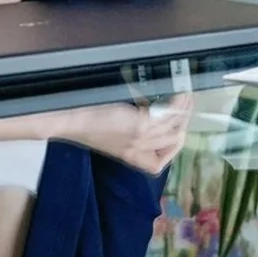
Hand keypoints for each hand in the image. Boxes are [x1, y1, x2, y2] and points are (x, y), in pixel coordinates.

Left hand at [64, 95, 192, 173]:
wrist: (71, 119)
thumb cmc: (86, 120)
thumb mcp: (109, 133)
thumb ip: (127, 130)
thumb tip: (145, 111)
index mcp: (130, 157)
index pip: (158, 164)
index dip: (171, 151)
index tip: (174, 133)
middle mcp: (138, 150)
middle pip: (173, 142)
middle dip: (184, 122)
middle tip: (186, 103)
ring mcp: (140, 138)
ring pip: (174, 128)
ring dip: (184, 109)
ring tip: (185, 94)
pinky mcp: (139, 125)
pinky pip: (168, 116)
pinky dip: (177, 103)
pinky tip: (178, 92)